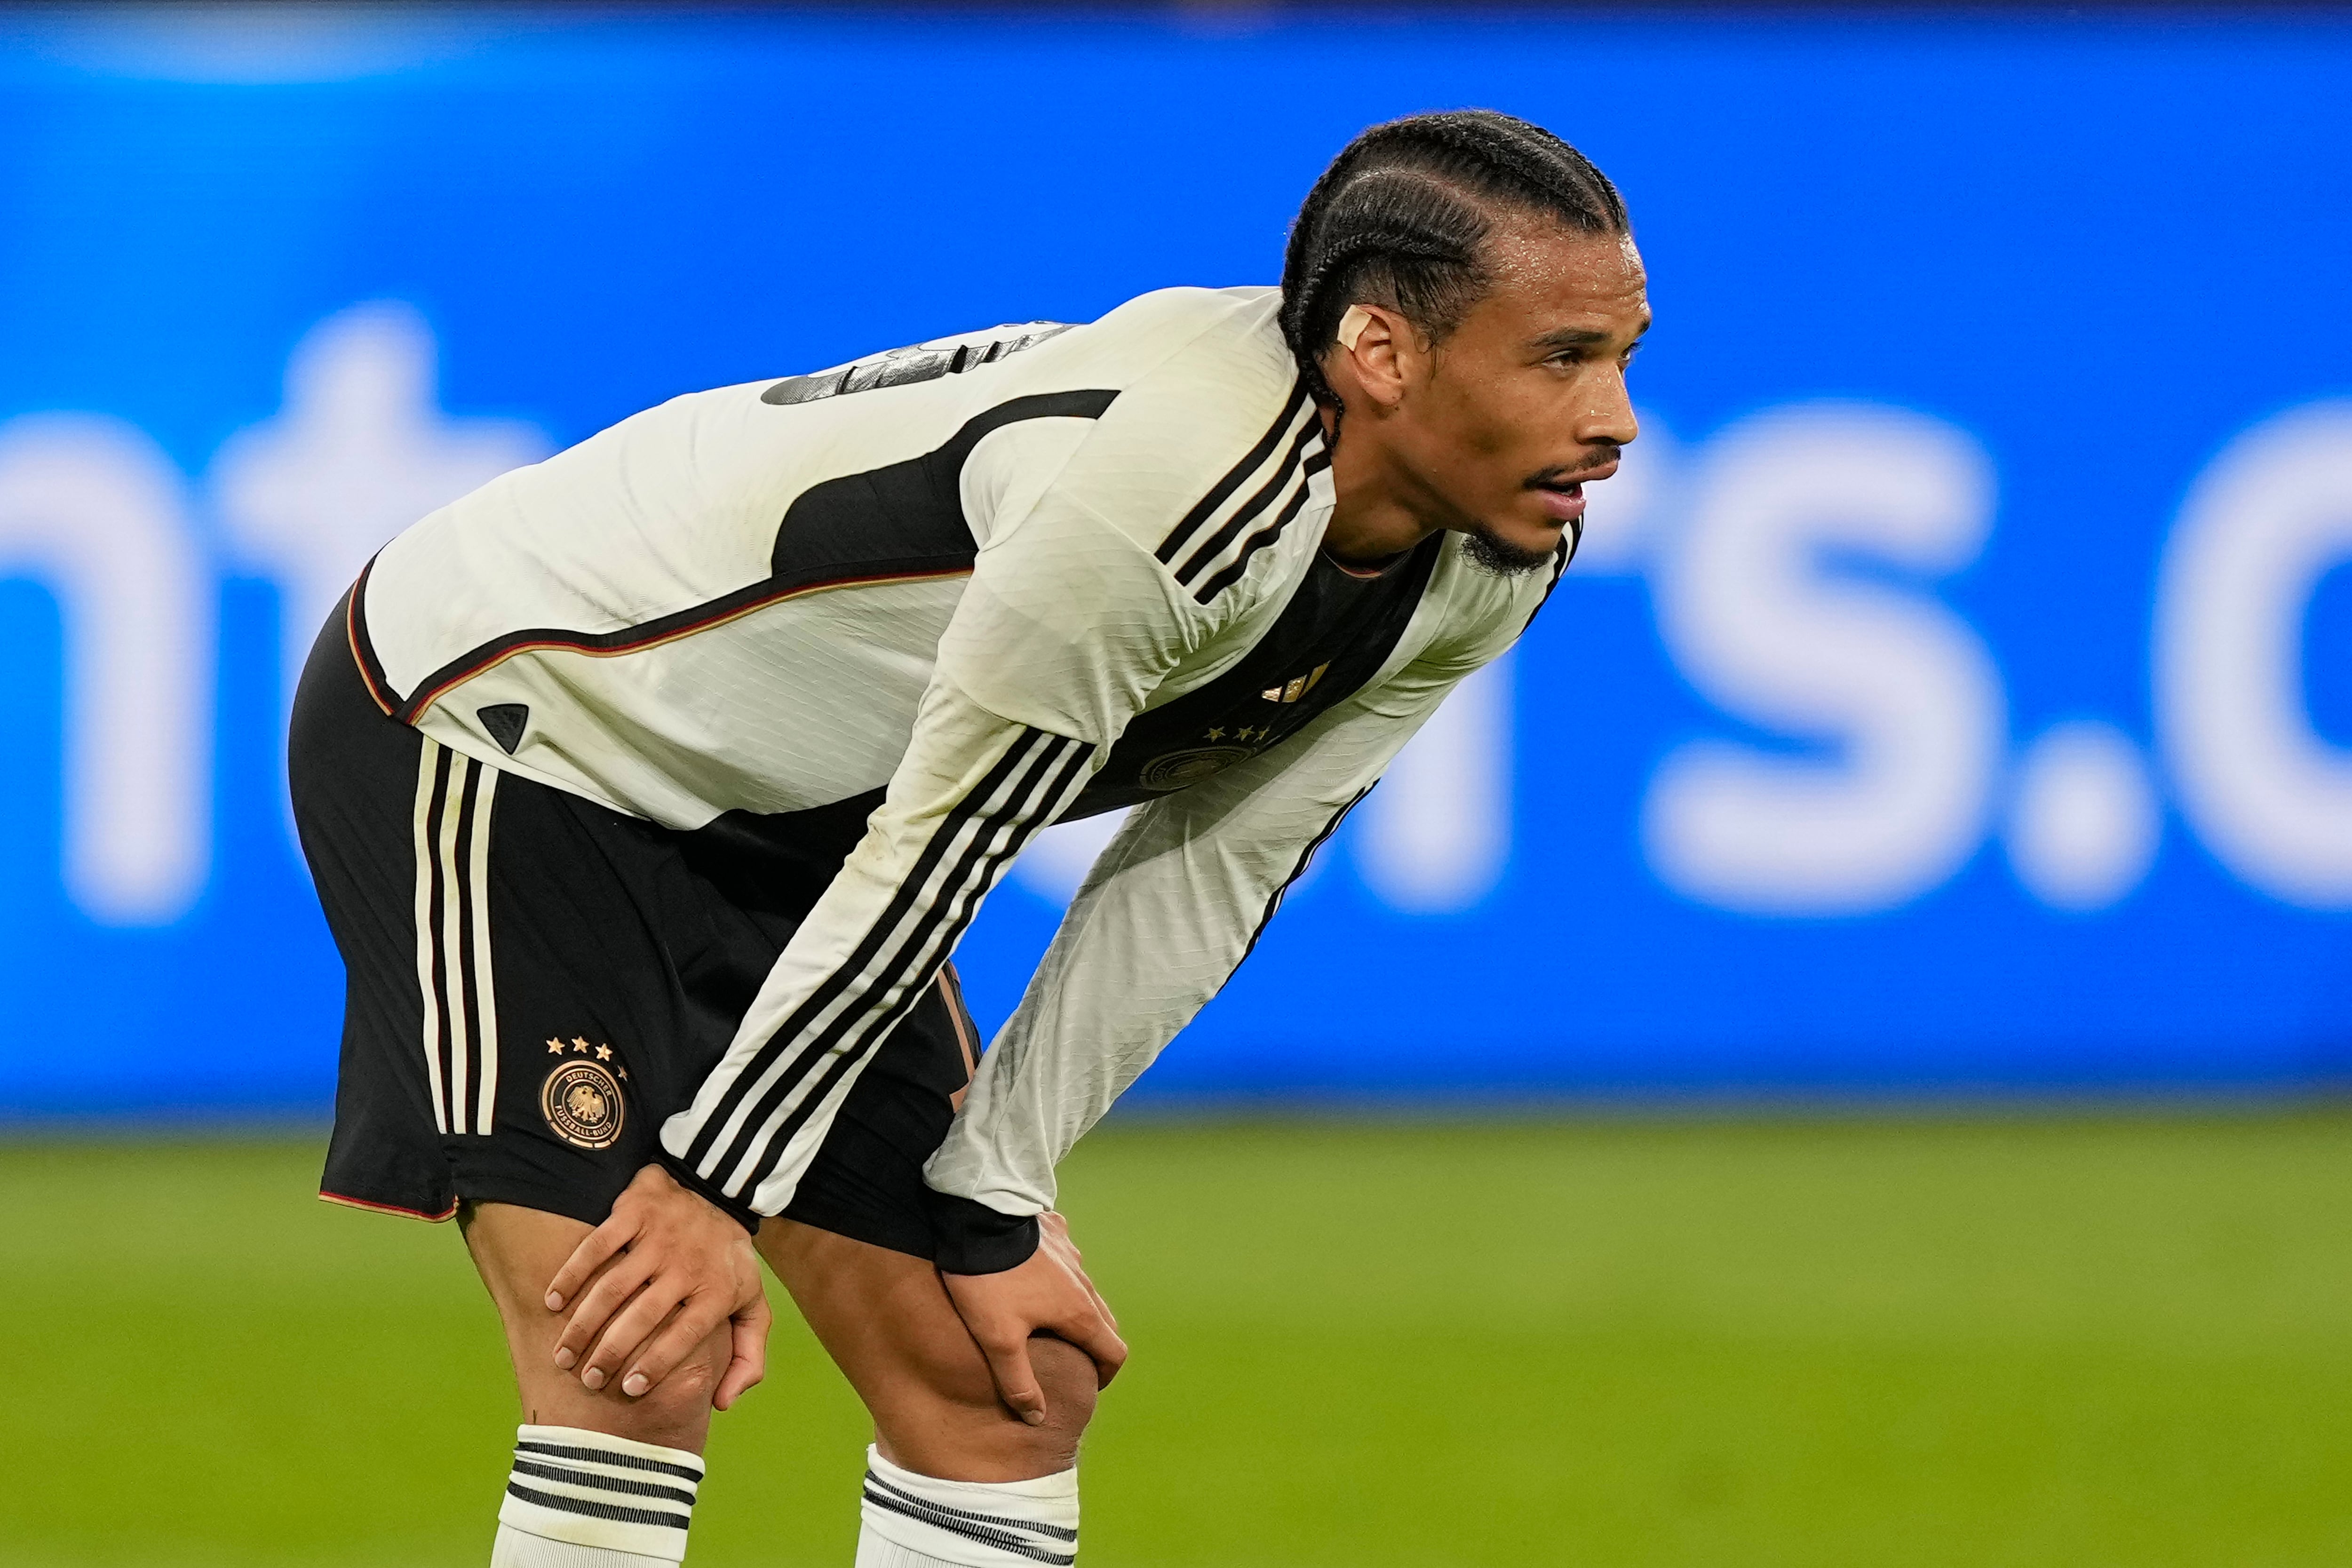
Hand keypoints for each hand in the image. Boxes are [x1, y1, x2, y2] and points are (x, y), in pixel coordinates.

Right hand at [545, 1163, 769, 1409]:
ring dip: (583, 1324)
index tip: (629, 1391)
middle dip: (610, 1354)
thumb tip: (723, 1402)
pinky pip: (597, 1247)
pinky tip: (553, 1302)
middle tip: (587, 1380)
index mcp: (718, 1289)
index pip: (685, 1335)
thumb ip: (748, 1356)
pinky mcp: (636, 1212)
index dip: (657, 1365)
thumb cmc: (728, 1261)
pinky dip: (571, 1274)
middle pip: (643, 1316)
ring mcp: (661, 1236)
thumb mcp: (752, 1305)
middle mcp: (689, 1263)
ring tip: (563, 1356)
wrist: (718, 1189)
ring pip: (613, 1288)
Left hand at [941, 1211, 1125, 1425]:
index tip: (1087, 1386)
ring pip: (1084, 1292)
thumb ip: (1019, 1383)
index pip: (1113, 1352)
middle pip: (1103, 1323)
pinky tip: (1035, 1276)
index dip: (1104, 1376)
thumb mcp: (998, 1341)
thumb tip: (1037, 1418)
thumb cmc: (988, 1284)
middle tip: (1068, 1361)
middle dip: (1092, 1346)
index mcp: (1079, 1314)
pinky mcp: (1054, 1234)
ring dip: (1075, 1312)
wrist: (977, 1220)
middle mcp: (1084, 1284)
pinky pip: (1066, 1259)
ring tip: (1046, 1323)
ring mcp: (1071, 1256)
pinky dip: (1059, 1275)